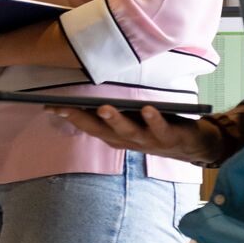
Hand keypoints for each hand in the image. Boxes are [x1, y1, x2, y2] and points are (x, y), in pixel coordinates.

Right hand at [46, 104, 222, 164]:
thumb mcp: (132, 124)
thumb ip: (114, 115)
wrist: (194, 147)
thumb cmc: (158, 129)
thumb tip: (91, 95)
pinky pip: (159, 129)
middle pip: (101, 130)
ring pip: (127, 131)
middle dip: (82, 118)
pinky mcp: (168, 138)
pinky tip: (147, 108)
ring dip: (114, 120)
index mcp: (116, 136)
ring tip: (103, 107)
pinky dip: (153, 119)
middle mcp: (128, 141)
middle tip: (65, 106)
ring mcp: (147, 141)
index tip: (49, 106)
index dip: (69, 116)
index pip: (87, 125)